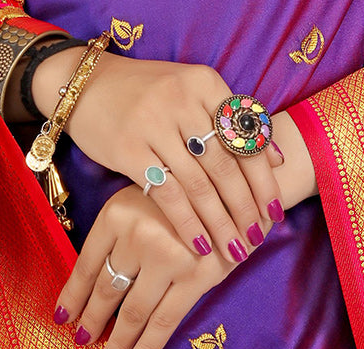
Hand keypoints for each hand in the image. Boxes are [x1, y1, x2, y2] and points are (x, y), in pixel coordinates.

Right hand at [32, 50, 285, 260]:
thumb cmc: (148, 96)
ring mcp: (154, 123)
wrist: (84, 85)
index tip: (276, 213)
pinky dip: (187, 223)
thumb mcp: (192, 95)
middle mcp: (183, 100)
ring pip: (200, 186)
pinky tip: (200, 245)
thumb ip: (232, 123)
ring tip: (234, 250)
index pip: (246, 140)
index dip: (264, 182)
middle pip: (226, 167)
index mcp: (206, 84)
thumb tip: (278, 158)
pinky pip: (167, 195)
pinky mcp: (129, 148)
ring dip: (220, 224)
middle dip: (245, 210)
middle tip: (257, 239)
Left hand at [55, 184, 266, 348]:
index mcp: (117, 213)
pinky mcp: (195, 277)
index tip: (62, 317)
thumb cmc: (189, 194)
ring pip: (132, 312)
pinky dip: (146, 347)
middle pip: (106, 290)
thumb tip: (99, 284)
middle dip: (91, 322)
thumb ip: (123, 233)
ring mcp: (166, 258)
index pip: (87, 264)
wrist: (240, 180)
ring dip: (116, 343)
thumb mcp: (145, 201)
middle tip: (81, 343)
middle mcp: (136, 235)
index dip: (73, 295)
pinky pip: (164, 321)